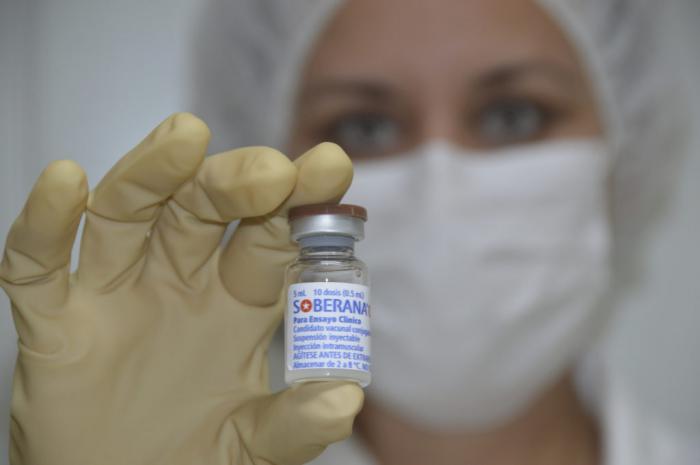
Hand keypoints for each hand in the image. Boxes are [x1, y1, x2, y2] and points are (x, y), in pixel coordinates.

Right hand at [0, 113, 362, 464]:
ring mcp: (115, 295)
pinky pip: (39, 266)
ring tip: (186, 138)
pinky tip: (65, 182)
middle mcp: (178, 283)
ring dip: (152, 175)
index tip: (331, 167)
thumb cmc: (189, 458)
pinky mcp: (56, 321)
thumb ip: (294, 424)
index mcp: (237, 302)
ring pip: (127, 216)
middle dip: (234, 184)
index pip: (269, 236)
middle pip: (202, 211)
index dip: (299, 201)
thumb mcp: (252, 444)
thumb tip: (346, 401)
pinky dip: (45, 224)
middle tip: (271, 171)